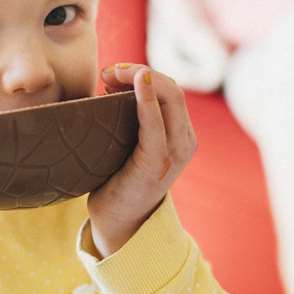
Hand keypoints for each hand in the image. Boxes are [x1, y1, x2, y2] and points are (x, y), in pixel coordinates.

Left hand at [88, 64, 197, 256]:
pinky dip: (146, 100)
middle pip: (172, 88)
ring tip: (111, 77)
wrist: (118, 221)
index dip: (143, 72)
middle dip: (140, 71)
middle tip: (109, 71)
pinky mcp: (157, 163)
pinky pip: (156, 124)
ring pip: (170, 97)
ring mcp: (175, 152)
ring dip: (140, 78)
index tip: (112, 72)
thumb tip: (110, 82)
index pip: (170, 89)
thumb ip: (130, 117)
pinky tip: (136, 84)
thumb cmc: (116, 178)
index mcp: (180, 133)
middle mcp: (184, 140)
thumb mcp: (128, 142)